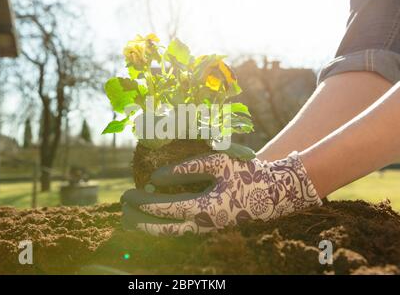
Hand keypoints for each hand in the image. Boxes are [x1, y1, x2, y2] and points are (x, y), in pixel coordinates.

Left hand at [121, 152, 321, 235]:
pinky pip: (183, 231)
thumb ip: (187, 168)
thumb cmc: (248, 172)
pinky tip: (155, 219)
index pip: (167, 208)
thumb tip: (157, 177)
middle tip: (123, 211)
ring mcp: (209, 228)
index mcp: (207, 208)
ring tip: (131, 219)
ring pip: (174, 235)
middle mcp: (206, 224)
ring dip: (151, 227)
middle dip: (142, 222)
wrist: (276, 190)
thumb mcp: (218, 163)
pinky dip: (165, 227)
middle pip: (166, 231)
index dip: (145, 203)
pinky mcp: (212, 226)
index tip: (128, 195)